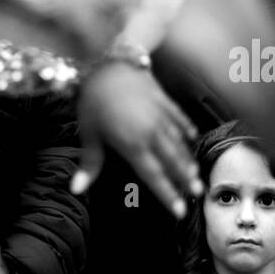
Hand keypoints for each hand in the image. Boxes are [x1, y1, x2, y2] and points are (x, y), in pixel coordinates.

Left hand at [70, 62, 201, 218]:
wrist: (111, 62)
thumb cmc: (95, 98)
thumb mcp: (88, 132)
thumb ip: (89, 163)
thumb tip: (77, 189)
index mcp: (133, 145)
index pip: (154, 176)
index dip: (167, 195)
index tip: (179, 211)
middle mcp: (152, 134)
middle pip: (172, 162)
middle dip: (185, 180)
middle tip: (198, 193)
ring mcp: (161, 117)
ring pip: (179, 144)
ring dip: (188, 160)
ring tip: (196, 174)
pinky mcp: (165, 102)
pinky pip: (180, 120)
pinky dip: (187, 131)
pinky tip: (193, 139)